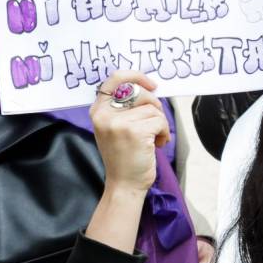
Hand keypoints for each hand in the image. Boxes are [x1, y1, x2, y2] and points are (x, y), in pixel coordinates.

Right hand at [89, 71, 168, 194]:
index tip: (151, 84)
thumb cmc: (124, 157)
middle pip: (139, 92)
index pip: (115, 79)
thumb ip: (123, 109)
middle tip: (156, 123)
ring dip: (160, 123)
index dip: (136, 76)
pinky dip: (163, 132)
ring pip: (152, 108)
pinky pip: (159, 121)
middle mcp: (105, 115)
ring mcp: (119, 123)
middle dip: (154, 106)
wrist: (124, 185)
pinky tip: (158, 144)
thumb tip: (147, 89)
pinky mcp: (135, 131)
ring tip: (155, 138)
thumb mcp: (114, 129)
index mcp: (98, 111)